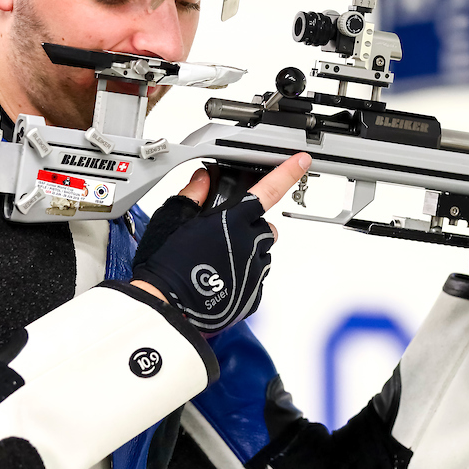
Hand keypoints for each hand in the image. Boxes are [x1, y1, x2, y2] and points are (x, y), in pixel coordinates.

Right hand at [130, 154, 311, 333]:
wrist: (166, 306)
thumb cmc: (166, 264)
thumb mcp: (173, 218)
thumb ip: (193, 195)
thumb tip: (202, 180)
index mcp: (232, 220)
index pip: (269, 189)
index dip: (288, 173)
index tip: (302, 161)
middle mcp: (249, 244)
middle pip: (265, 226)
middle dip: (251, 226)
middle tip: (224, 235)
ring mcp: (254, 271)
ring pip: (263, 252)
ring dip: (249, 251)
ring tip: (218, 260)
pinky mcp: (254, 294)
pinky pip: (257, 278)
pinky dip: (244, 276)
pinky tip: (221, 278)